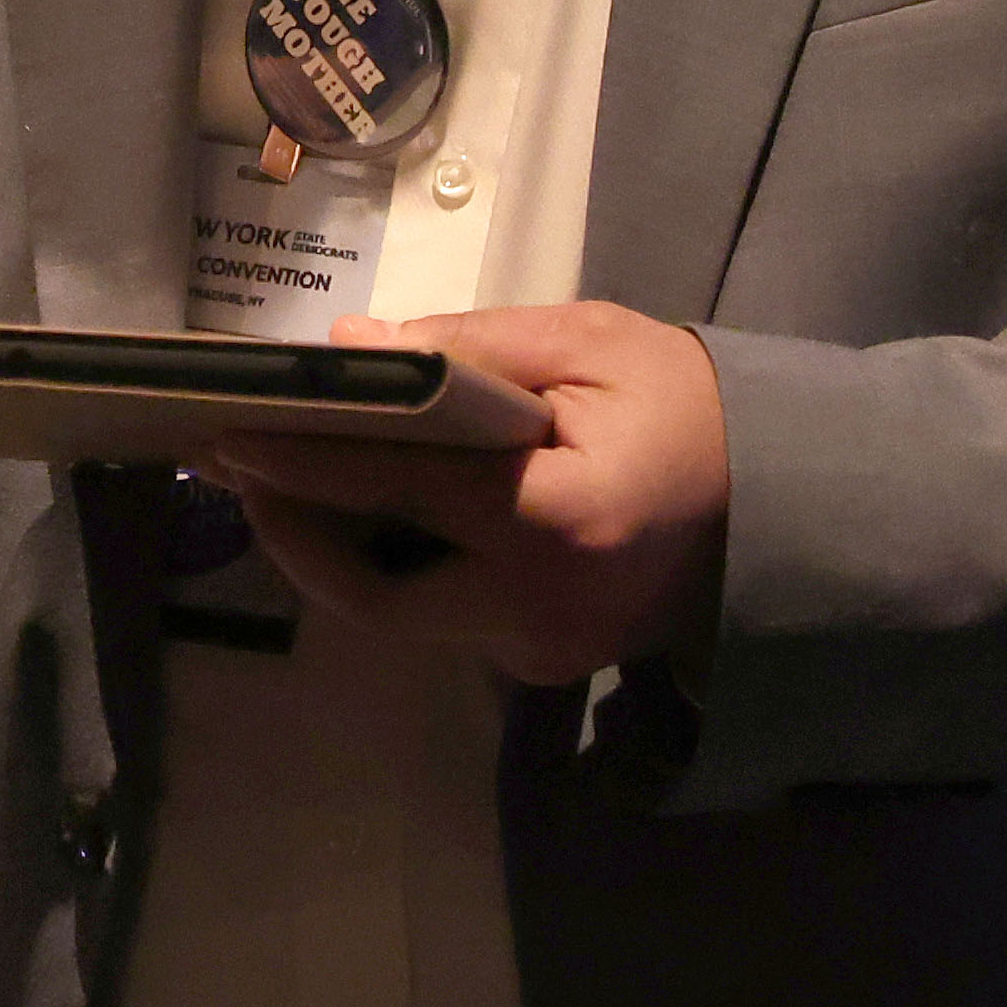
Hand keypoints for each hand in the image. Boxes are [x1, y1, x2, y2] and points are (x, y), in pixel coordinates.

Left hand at [197, 303, 733, 686]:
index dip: (303, 459)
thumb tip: (348, 350)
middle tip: (234, 463)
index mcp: (553, 520)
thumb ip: (465, 347)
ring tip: (278, 477)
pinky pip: (438, 616)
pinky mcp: (537, 664)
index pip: (395, 486)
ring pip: (397, 612)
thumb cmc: (686, 406)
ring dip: (332, 550)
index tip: (226, 431)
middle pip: (372, 589)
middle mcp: (536, 607)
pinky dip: (391, 564)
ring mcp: (537, 650)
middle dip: (293, 529)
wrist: (780, 506)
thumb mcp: (586, 343)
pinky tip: (359, 509)